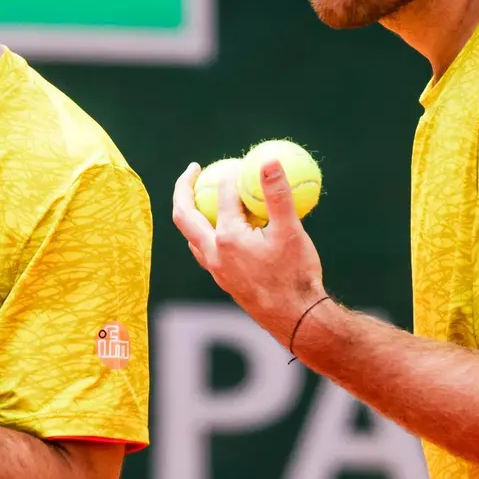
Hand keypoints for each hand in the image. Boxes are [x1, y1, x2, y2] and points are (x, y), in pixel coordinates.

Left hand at [170, 158, 327, 340]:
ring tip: (201, 196)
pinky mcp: (223, 280)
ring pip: (192, 236)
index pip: (223, 195)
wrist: (295, 319)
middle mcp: (214, 253)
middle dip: (184, 188)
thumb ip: (277, 194)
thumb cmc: (295, 275)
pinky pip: (204, 251)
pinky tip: (222, 230)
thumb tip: (268, 160)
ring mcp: (216, 269)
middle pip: (184, 214)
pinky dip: (206, 233)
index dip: (232, 175)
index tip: (241, 163)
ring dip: (191, 213)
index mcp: (228, 237)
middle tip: (194, 168)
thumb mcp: (291, 231)